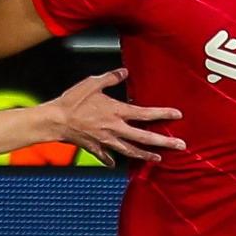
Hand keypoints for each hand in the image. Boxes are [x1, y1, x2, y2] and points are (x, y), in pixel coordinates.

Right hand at [51, 68, 183, 166]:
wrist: (54, 120)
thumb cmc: (72, 100)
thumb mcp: (92, 83)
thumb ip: (111, 78)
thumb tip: (124, 72)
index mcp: (116, 112)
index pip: (145, 114)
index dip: (163, 114)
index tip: (178, 115)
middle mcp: (114, 129)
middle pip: (144, 137)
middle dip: (164, 142)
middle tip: (180, 146)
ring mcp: (106, 141)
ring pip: (130, 151)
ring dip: (145, 155)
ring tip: (158, 158)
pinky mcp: (95, 148)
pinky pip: (106, 156)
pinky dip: (112, 160)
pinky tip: (117, 164)